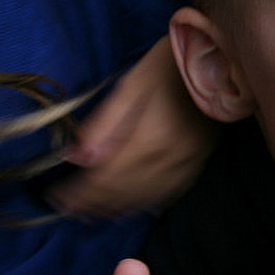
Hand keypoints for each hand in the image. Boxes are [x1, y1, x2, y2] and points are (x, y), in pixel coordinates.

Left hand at [48, 37, 217, 216]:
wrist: (217, 61)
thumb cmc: (169, 66)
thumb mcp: (131, 84)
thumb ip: (105, 123)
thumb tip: (78, 159)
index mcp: (151, 139)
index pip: (105, 177)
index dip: (79, 193)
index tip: (57, 197)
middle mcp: (170, 159)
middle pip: (124, 192)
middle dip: (93, 203)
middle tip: (69, 209)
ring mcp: (188, 163)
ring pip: (147, 197)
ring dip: (117, 208)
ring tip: (94, 213)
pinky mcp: (199, 161)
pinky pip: (170, 193)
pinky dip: (147, 203)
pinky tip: (133, 207)